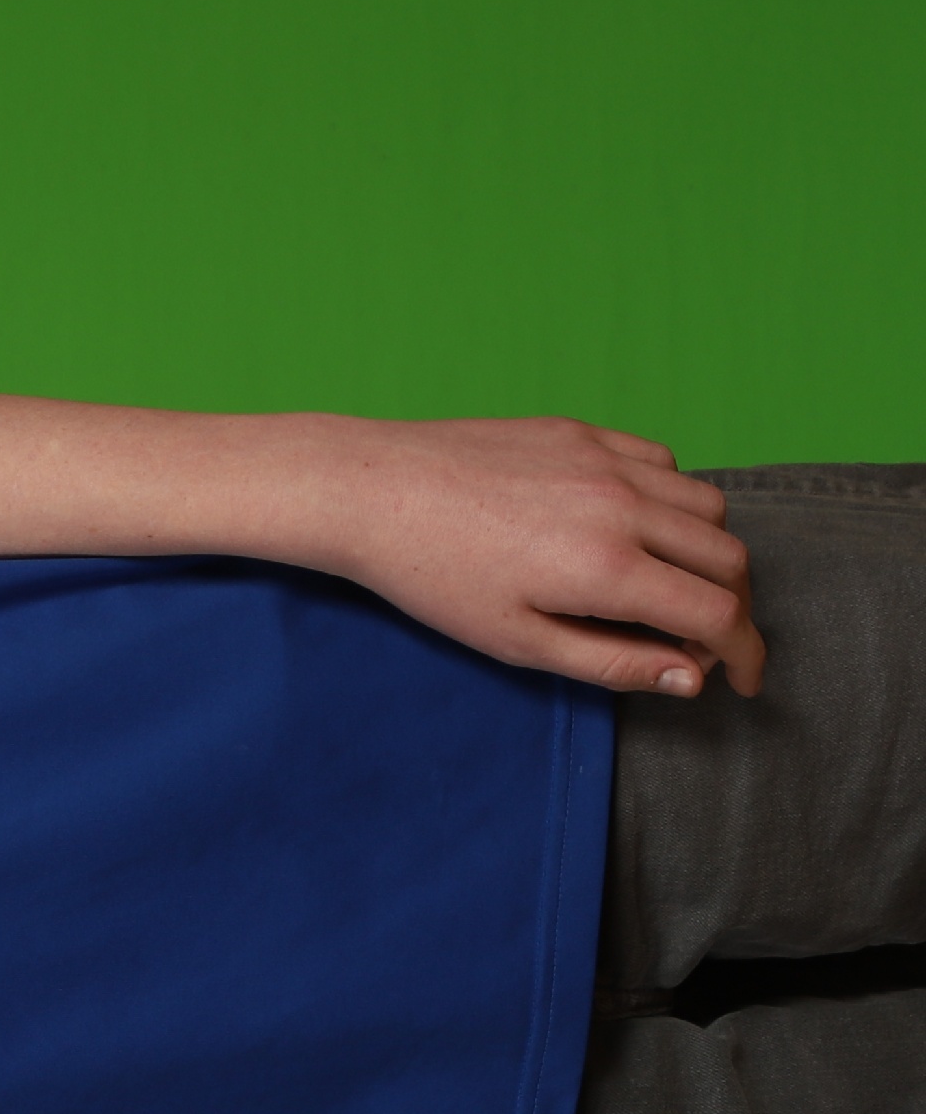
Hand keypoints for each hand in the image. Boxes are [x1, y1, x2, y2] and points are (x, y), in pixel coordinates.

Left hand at [308, 416, 763, 697]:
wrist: (370, 491)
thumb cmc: (432, 578)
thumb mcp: (516, 642)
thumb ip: (613, 662)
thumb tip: (691, 677)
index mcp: (607, 567)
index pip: (719, 614)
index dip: (743, 655)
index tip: (741, 681)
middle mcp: (622, 505)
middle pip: (729, 558)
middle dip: (733, 607)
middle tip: (702, 640)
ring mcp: (605, 460)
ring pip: (707, 506)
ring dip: (708, 552)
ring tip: (668, 586)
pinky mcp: (583, 432)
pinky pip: (664, 463)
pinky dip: (672, 501)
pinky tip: (633, 528)